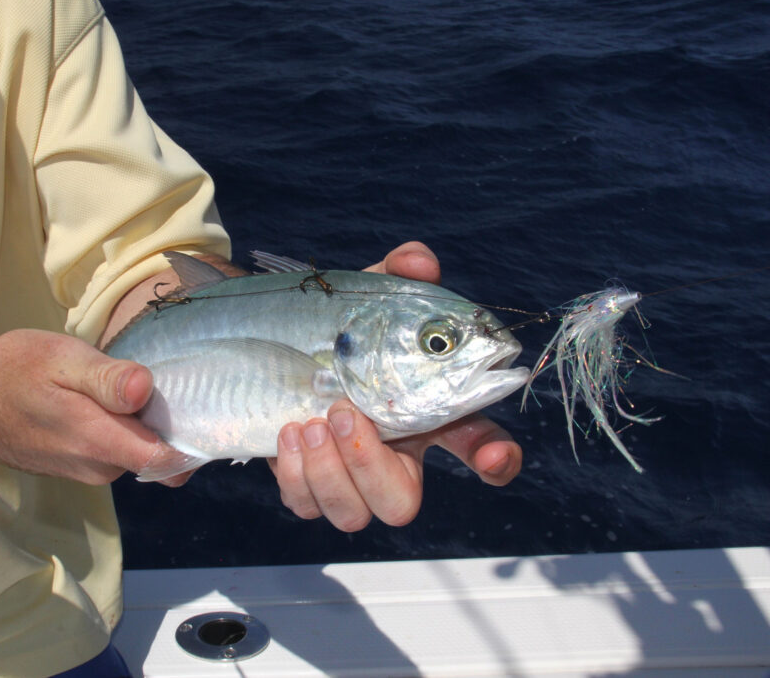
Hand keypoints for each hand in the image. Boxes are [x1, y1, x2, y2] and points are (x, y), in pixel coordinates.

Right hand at [0, 329, 190, 485]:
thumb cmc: (11, 372)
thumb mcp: (61, 359)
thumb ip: (107, 378)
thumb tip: (146, 388)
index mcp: (99, 441)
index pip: (168, 460)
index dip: (194, 438)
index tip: (204, 407)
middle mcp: (98, 467)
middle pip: (158, 454)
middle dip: (168, 423)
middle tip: (167, 379)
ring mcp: (86, 470)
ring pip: (136, 451)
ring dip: (142, 424)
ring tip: (132, 384)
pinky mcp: (77, 466)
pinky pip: (116, 451)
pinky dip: (122, 428)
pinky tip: (109, 399)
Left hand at [268, 241, 521, 530]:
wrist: (276, 343)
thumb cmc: (341, 325)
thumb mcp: (370, 297)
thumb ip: (399, 273)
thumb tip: (419, 259)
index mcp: (424, 413)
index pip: (479, 447)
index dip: (495, 460)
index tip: (494, 458)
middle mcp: (390, 457)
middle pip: (401, 503)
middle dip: (369, 466)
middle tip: (341, 411)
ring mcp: (344, 477)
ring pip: (351, 513)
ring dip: (328, 470)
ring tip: (309, 419)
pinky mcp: (304, 484)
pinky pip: (305, 504)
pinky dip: (296, 474)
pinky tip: (288, 431)